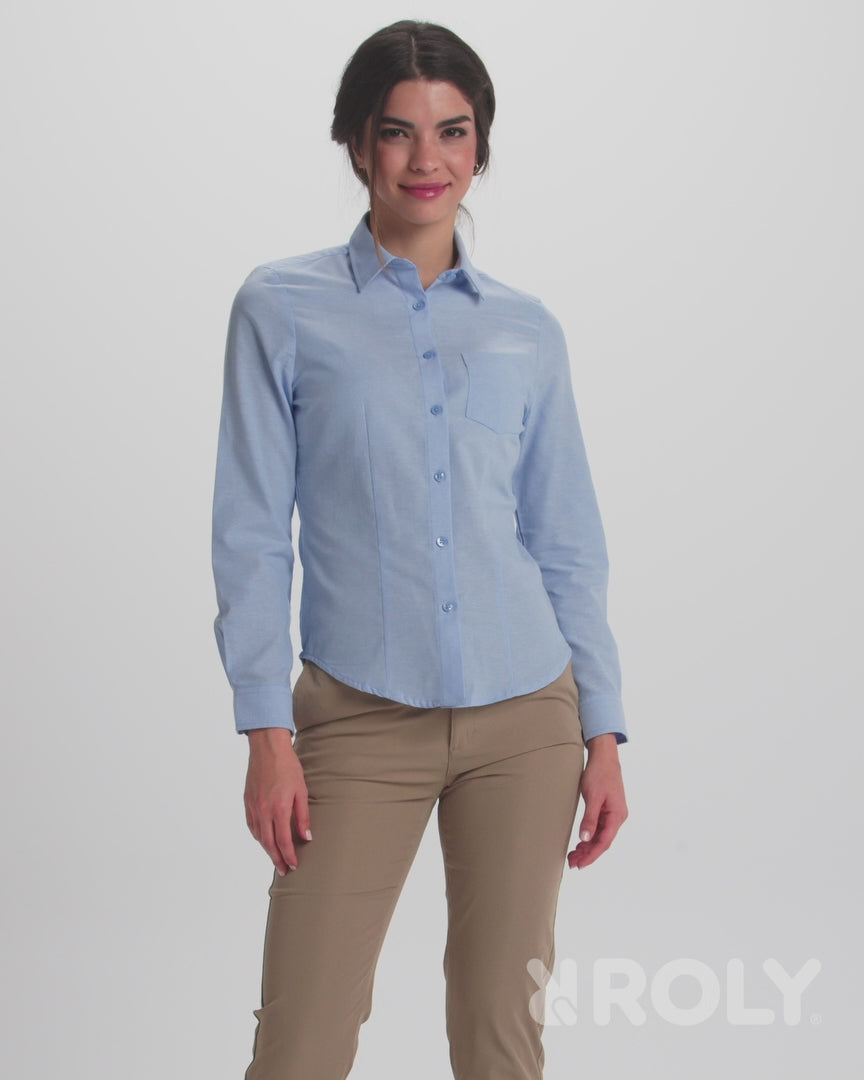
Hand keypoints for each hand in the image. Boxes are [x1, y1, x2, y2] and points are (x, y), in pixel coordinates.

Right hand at [244, 728, 311, 874]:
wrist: (267, 748)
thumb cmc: (287, 766)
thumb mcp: (301, 790)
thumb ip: (303, 816)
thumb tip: (307, 837)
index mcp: (279, 809)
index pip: (283, 841)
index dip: (289, 856)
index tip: (294, 866)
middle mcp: (263, 811)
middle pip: (269, 844)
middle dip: (277, 859)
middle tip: (284, 870)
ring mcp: (253, 807)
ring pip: (259, 836)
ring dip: (267, 850)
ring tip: (276, 858)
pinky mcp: (247, 802)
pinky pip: (252, 825)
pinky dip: (258, 836)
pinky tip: (264, 839)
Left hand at [567, 734, 627, 869]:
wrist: (604, 757)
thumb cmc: (600, 774)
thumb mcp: (593, 797)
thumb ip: (590, 819)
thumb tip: (585, 838)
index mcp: (617, 816)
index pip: (604, 842)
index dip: (592, 855)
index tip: (580, 864)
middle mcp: (617, 817)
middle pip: (602, 842)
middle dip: (587, 853)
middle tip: (572, 862)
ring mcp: (613, 814)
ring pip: (600, 836)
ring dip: (587, 846)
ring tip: (573, 855)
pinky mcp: (607, 809)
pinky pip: (599, 828)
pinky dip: (589, 836)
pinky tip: (580, 842)